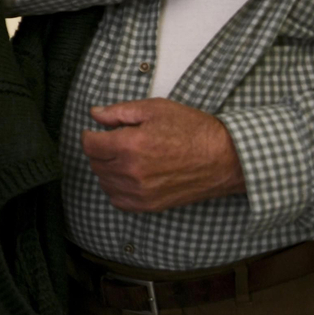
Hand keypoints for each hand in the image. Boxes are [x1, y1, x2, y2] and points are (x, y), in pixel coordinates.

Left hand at [80, 99, 244, 211]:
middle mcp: (131, 171)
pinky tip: (128, 176)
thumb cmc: (192, 129)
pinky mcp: (149, 205)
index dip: (90, 135)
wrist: (223, 157)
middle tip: (115, 141)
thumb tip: (94, 113)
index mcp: (130, 145)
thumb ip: (119, 112)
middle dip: (100, 150)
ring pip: (104, 182)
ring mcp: (140, 192)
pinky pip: (118, 200)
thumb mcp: (155, 109)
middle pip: (95, 163)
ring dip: (107, 169)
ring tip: (124, 157)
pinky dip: (117, 189)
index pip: (89, 145)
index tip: (96, 132)